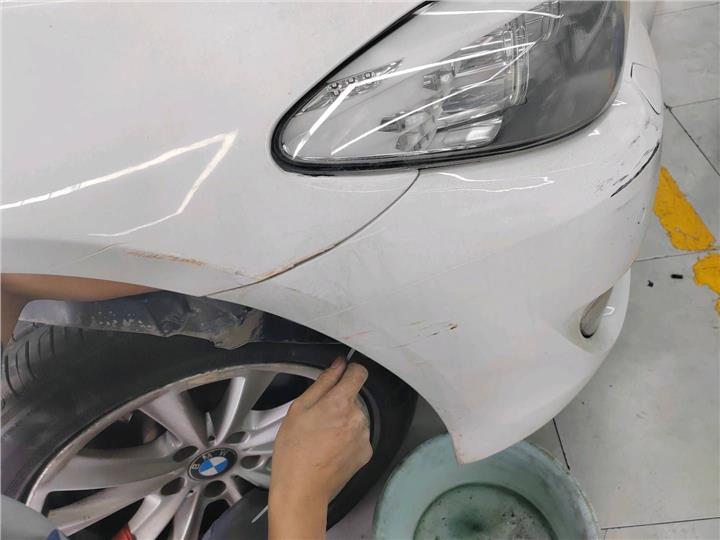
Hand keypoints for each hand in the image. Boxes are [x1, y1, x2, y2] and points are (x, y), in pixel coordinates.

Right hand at [268, 357, 371, 538]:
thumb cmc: (294, 450)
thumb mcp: (299, 409)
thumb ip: (323, 382)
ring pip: (356, 417)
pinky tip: (331, 449)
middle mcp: (358, 417)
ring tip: (322, 438)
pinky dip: (348, 439)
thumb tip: (339, 363)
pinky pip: (359, 436)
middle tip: (318, 420)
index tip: (341, 376)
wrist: (302, 489)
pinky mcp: (366, 452)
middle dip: (339, 403)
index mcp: (341, 402)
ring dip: (344, 421)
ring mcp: (364, 436)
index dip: (349, 371)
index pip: (359, 372)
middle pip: (354, 397)